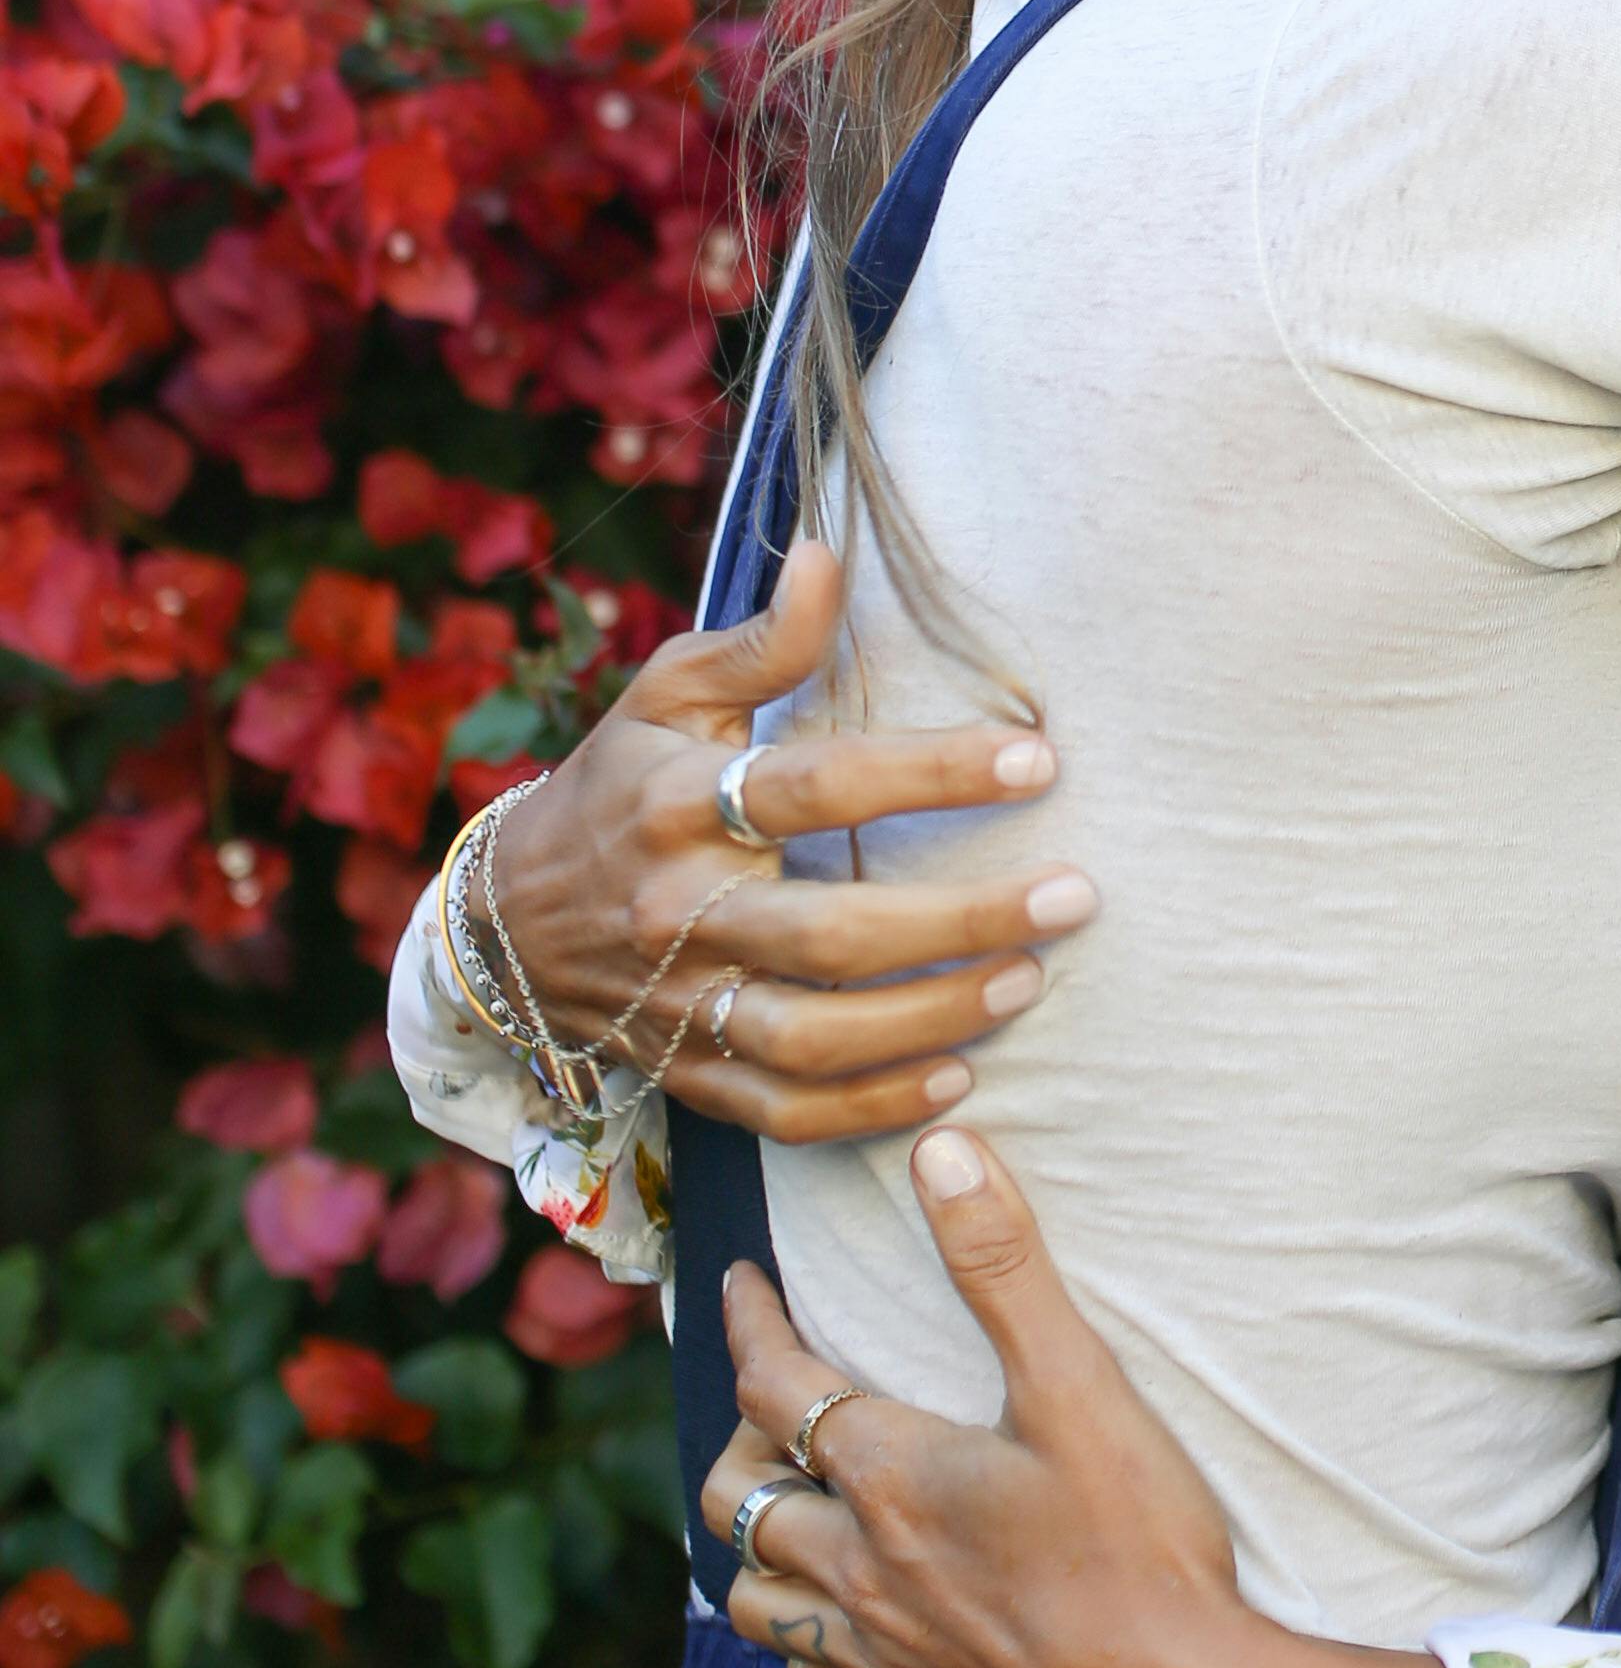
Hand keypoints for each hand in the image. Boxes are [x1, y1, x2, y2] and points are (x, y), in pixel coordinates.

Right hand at [483, 542, 1095, 1139]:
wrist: (501, 922)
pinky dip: (871, 1108)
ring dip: (933, 1017)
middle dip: (964, 920)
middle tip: (1073, 896)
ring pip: (815, 1036)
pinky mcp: (686, 1073)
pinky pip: (785, 1111)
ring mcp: (679, 1003)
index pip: (817, 787)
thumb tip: (830, 556)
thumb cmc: (616, 783)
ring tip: (1028, 980)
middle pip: (832, 933)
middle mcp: (679, 909)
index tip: (1037, 757)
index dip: (930, 772)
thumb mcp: (667, 694)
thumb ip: (760, 639)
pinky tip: (956, 1079)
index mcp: (678, 800)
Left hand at [706, 1133, 1248, 1667]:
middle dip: (737, 1439)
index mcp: (892, 1476)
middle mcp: (862, 1570)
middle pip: (741, 1498)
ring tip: (788, 1522)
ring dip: (758, 1556)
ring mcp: (885, 1663)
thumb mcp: (1081, 1384)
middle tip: (768, 1408)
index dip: (749, 1323)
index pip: (775, 1382)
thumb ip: (1004, 1265)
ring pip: (759, 1608)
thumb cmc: (1139, 1544)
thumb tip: (940, 1149)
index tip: (738, 1285)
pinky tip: (833, 1657)